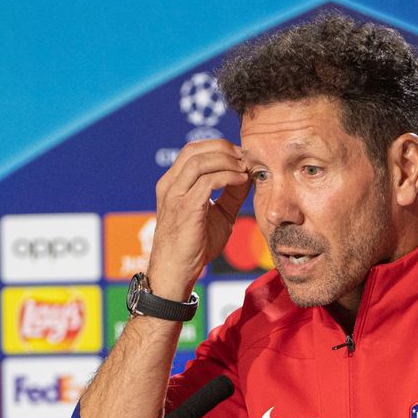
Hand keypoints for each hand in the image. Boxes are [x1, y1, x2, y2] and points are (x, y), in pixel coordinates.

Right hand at [149, 139, 251, 299]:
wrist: (177, 271)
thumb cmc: (195, 246)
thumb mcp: (218, 214)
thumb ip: (231, 194)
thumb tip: (248, 175)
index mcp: (172, 184)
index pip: (193, 150)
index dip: (218, 146)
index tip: (240, 155)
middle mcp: (170, 185)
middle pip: (195, 149)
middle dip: (224, 148)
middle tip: (245, 157)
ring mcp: (175, 196)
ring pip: (200, 161)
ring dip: (226, 160)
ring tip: (243, 168)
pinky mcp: (186, 208)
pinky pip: (207, 181)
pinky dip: (227, 176)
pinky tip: (240, 180)